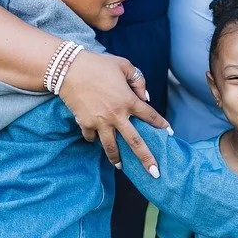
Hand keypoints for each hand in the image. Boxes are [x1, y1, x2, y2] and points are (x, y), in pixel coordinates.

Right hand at [58, 50, 169, 173]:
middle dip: (146, 159)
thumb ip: (138, 80)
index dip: (161, 124)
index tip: (169, 133)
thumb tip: (145, 97)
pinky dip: (93, 139)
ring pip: (111, 147)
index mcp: (128, 100)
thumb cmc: (98, 64)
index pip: (150, 115)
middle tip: (155, 173)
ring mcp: (100, 122)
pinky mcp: (85, 123)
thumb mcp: (123, 65)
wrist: (68, 69)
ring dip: (116, 159)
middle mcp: (117, 115)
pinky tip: (95, 140)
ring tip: (121, 167)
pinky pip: (91, 137)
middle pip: (135, 143)